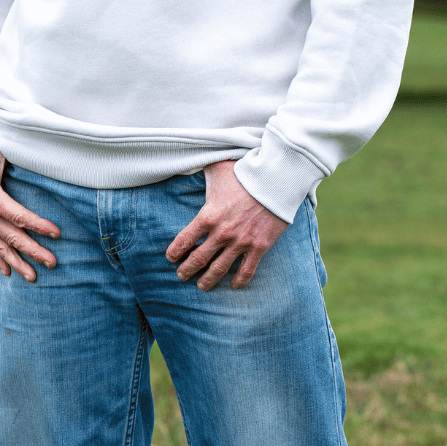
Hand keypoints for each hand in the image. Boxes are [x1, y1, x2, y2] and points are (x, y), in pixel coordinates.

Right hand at [0, 142, 59, 281]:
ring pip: (0, 246)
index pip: (18, 215)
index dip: (38, 225)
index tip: (56, 233)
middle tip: (52, 263)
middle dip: (33, 251)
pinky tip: (9, 272)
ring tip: (33, 277)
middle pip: (11, 237)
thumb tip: (40, 153)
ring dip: (17, 263)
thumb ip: (16, 154)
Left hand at [165, 160, 288, 290]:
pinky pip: (246, 271)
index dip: (174, 252)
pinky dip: (239, 281)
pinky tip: (233, 285)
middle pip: (197, 260)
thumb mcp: (217, 167)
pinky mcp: (259, 246)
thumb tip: (189, 159)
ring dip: (207, 281)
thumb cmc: (244, 171)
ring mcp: (241, 242)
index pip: (183, 241)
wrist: (275, 178)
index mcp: (208, 215)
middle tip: (182, 275)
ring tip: (201, 285)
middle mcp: (222, 233)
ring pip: (219, 270)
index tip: (171, 257)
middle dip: (186, 270)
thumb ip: (201, 168)